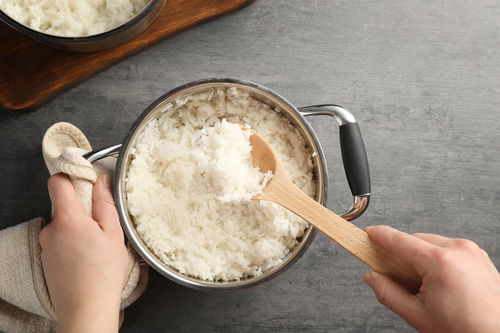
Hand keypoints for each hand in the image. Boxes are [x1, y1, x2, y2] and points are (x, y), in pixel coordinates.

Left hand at [40, 174, 128, 332]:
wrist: (86, 309)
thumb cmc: (103, 273)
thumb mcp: (113, 232)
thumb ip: (106, 203)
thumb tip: (101, 179)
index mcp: (67, 219)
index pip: (57, 182)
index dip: (71, 176)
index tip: (87, 181)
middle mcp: (50, 230)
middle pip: (63, 205)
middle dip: (82, 208)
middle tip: (102, 224)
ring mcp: (46, 245)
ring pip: (63, 224)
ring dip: (79, 228)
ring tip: (98, 246)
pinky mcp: (47, 259)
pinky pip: (60, 240)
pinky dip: (73, 243)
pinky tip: (88, 258)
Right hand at [363, 225, 499, 332]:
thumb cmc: (468, 330)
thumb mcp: (417, 315)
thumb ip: (387, 293)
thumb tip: (372, 278)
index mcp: (440, 262)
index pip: (399, 240)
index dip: (379, 236)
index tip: (368, 234)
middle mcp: (459, 250)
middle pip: (414, 240)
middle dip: (402, 255)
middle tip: (395, 276)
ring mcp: (471, 251)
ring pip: (431, 243)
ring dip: (420, 257)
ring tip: (423, 285)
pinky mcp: (478, 256)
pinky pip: (448, 249)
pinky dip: (437, 260)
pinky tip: (438, 282)